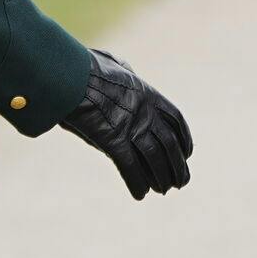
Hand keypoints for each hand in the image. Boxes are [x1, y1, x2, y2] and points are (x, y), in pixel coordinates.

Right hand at [59, 49, 192, 199]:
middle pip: (170, 144)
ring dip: (162, 178)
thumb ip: (123, 71)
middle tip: (180, 182)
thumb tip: (125, 71)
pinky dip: (137, 184)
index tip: (187, 154)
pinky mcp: (113, 141)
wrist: (69, 75)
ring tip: (163, 190)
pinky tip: (140, 194)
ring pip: (155, 159)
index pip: (176, 121)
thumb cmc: (84, 68)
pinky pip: (131, 168)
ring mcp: (130, 127)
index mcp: (147, 94)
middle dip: (178, 165)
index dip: (184, 139)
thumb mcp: (112, 63)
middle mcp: (145, 112)